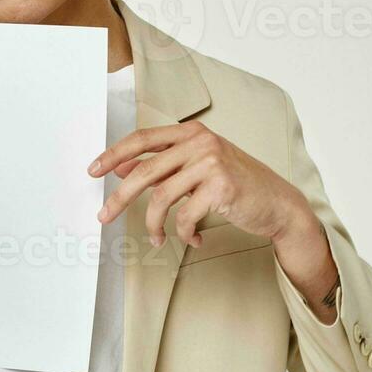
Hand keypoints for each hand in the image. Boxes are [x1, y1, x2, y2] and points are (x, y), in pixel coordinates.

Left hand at [88, 120, 313, 247]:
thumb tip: (123, 168)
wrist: (278, 203)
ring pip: (161, 198)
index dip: (114, 154)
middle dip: (120, 197)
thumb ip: (164, 165)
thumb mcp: (197, 167)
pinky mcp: (221, 188)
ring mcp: (212, 163)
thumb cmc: (236, 184)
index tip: (93, 170)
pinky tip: (192, 238)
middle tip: (104, 216)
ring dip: (154, 225)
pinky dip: (182, 233)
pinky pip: (184, 217)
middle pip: (145, 171)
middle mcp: (200, 142)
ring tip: (158, 238)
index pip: (142, 139)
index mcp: (192, 133)